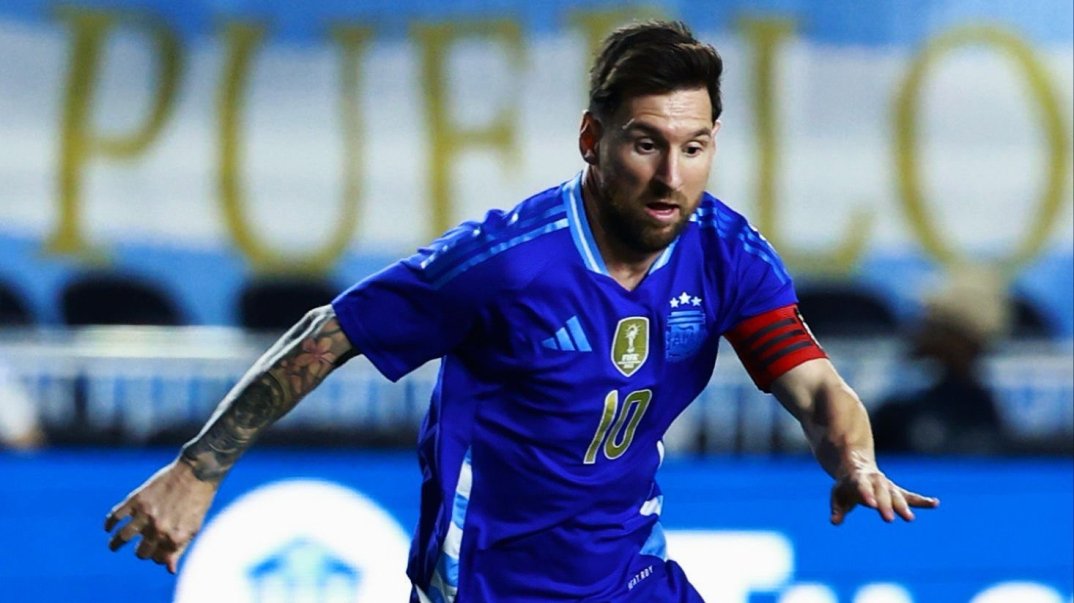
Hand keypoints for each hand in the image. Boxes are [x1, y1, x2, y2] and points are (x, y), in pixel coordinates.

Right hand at [104, 459, 218, 572]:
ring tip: (113, 546)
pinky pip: (115, 516)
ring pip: (122, 538)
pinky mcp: (137, 499)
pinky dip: (109, 523)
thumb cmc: (198, 501)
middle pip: (141, 552)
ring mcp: (146, 514)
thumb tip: (169, 570)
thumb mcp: (193, 528)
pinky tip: (108, 527)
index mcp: (175, 538)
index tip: (158, 551)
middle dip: (141, 552)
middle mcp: (159, 529)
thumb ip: (180, 549)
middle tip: (141, 547)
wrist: (198, 472)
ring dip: (115, 545)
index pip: (158, 559)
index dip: (158, 557)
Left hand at [830, 468, 938, 524]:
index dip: (867, 495)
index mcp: (859, 480)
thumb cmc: (846, 486)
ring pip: (896, 495)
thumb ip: (837, 509)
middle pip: (882, 493)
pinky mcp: (897, 491)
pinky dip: (922, 500)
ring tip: (909, 519)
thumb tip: (834, 522)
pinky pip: (911, 496)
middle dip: (886, 505)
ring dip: (903, 507)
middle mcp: (876, 481)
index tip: (872, 504)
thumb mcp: (838, 495)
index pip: (863, 487)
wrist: (856, 467)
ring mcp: (887, 486)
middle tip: (889, 519)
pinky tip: (935, 503)